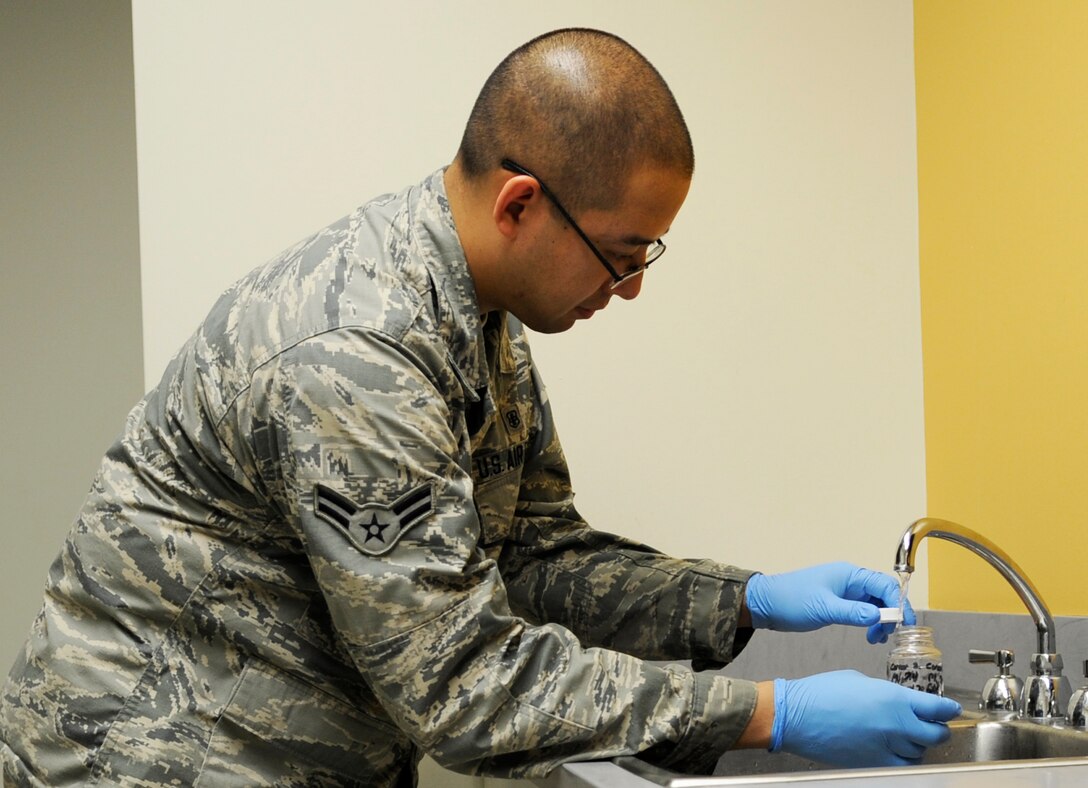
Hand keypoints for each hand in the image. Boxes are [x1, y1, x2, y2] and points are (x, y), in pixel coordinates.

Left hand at [745, 562, 913, 643]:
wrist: (767, 604)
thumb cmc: (791, 600)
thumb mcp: (824, 608)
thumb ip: (853, 613)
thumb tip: (878, 616)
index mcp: (849, 575)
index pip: (884, 585)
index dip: (899, 603)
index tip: (905, 623)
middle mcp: (850, 581)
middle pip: (883, 595)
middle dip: (890, 614)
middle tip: (889, 635)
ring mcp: (845, 592)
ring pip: (874, 604)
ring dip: (880, 621)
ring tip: (876, 639)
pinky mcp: (839, 603)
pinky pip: (863, 611)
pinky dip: (870, 623)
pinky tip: (869, 636)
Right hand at [772, 671, 961, 766]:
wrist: (797, 716)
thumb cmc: (822, 693)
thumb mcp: (860, 681)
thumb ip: (886, 693)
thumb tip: (898, 703)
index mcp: (894, 698)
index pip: (937, 709)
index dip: (948, 710)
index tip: (951, 710)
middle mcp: (896, 724)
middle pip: (936, 735)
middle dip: (937, 730)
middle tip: (934, 725)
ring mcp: (886, 747)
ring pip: (920, 753)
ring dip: (918, 745)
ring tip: (908, 738)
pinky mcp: (874, 763)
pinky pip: (902, 767)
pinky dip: (905, 761)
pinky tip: (897, 753)